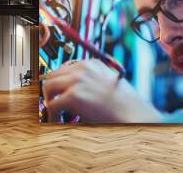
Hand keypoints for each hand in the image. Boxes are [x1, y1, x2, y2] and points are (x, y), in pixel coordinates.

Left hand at [42, 59, 161, 122]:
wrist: (134, 113)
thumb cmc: (126, 103)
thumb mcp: (108, 83)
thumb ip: (91, 81)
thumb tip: (74, 89)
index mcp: (93, 63)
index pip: (65, 67)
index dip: (61, 82)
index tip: (58, 92)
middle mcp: (83, 68)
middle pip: (54, 74)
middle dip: (52, 89)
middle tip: (53, 102)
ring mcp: (77, 80)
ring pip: (48, 86)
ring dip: (49, 99)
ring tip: (55, 112)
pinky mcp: (73, 96)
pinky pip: (52, 104)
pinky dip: (52, 113)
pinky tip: (59, 119)